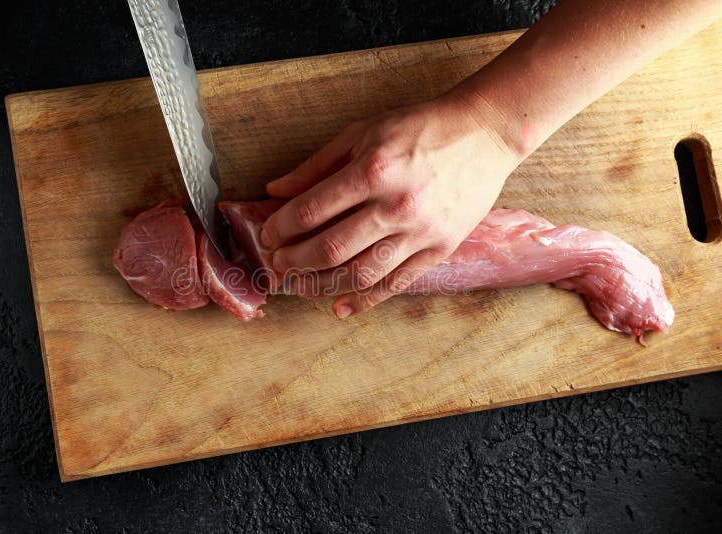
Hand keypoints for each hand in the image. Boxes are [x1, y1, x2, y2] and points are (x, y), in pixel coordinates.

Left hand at [259, 90, 521, 316]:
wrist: (484, 134)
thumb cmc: (421, 128)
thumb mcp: (363, 132)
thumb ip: (317, 164)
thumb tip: (275, 190)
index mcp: (372, 171)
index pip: (311, 210)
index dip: (280, 227)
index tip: (267, 234)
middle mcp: (395, 206)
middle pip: (330, 249)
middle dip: (294, 260)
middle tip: (277, 263)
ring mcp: (420, 232)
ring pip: (360, 274)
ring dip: (322, 285)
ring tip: (300, 285)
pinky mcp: (439, 249)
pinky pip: (395, 284)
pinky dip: (364, 301)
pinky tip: (339, 306)